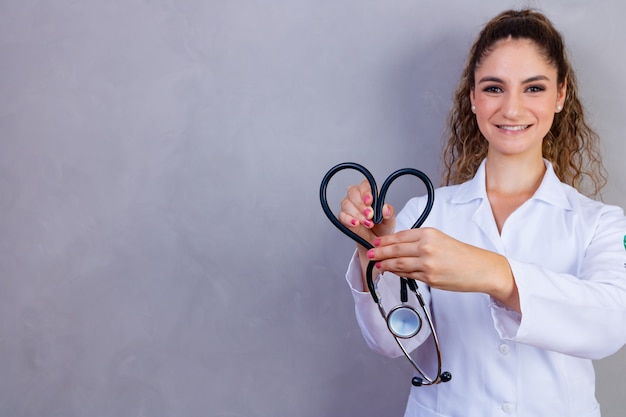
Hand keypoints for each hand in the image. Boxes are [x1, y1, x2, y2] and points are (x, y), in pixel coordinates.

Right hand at [338, 179, 395, 249]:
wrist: (376, 240)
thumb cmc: (382, 227)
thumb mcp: (389, 220)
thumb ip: (389, 213)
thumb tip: (385, 208)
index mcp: (370, 193)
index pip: (365, 185)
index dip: (366, 192)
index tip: (370, 201)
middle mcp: (358, 197)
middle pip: (353, 192)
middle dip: (361, 204)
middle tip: (370, 215)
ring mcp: (349, 206)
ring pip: (346, 203)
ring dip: (357, 214)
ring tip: (368, 223)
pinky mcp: (343, 217)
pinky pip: (342, 215)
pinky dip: (348, 219)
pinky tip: (356, 224)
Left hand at [367, 227, 519, 310]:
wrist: (480, 269)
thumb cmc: (462, 254)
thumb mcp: (441, 239)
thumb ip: (421, 241)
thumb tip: (400, 245)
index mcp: (429, 233)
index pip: (400, 236)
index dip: (385, 240)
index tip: (376, 242)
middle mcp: (426, 247)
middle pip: (395, 249)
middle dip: (379, 252)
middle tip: (370, 254)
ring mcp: (427, 264)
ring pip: (398, 264)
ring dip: (385, 264)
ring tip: (377, 265)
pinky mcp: (429, 278)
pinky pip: (408, 275)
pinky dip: (397, 273)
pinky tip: (391, 272)